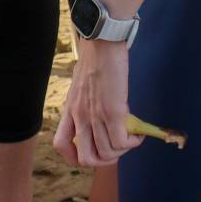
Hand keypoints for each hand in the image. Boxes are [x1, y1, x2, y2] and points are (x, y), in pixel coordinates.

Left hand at [54, 38, 139, 166]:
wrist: (103, 41)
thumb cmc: (95, 57)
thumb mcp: (81, 84)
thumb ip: (85, 101)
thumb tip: (98, 112)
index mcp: (70, 109)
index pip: (62, 145)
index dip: (75, 157)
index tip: (92, 153)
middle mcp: (80, 116)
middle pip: (87, 158)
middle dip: (105, 160)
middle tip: (118, 148)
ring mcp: (95, 116)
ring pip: (107, 153)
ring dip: (122, 152)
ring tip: (132, 139)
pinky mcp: (113, 111)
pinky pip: (121, 142)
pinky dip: (132, 143)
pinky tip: (138, 135)